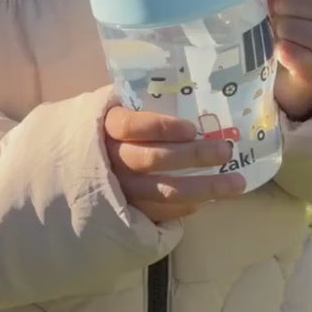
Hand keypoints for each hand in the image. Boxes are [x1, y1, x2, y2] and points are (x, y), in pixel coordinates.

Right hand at [104, 106, 245, 222]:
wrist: (75, 171)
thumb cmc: (105, 134)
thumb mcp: (113, 113)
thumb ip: (138, 109)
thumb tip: (186, 101)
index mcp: (107, 129)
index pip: (131, 126)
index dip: (162, 127)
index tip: (190, 128)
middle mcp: (112, 160)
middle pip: (154, 158)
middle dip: (194, 155)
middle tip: (225, 151)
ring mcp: (119, 189)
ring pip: (164, 190)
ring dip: (204, 188)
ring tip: (236, 183)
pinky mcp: (127, 211)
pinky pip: (161, 211)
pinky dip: (187, 206)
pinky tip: (209, 199)